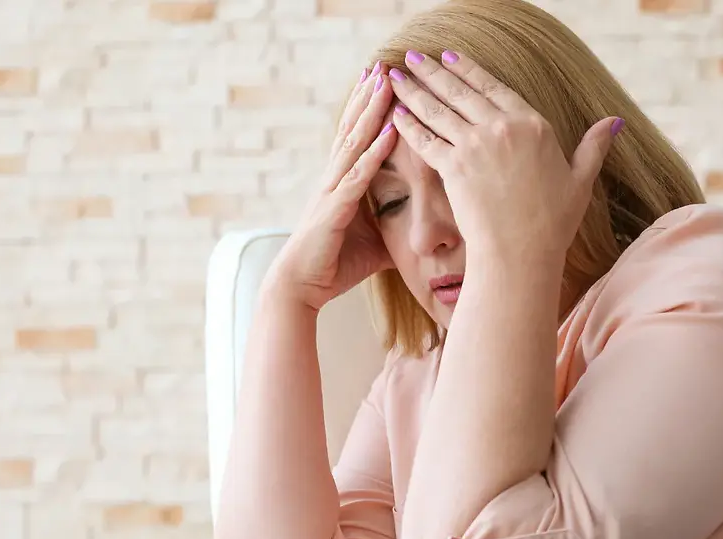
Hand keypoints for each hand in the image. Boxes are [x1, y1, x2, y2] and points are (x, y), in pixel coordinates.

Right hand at [269, 64, 397, 310]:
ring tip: (385, 83)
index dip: (368, 111)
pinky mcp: (334, 209)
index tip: (383, 84)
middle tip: (385, 67)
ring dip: (372, 112)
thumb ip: (393, 231)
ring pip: (354, 142)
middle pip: (353, 129)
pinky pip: (358, 175)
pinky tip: (391, 132)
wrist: (301, 286)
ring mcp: (332, 191)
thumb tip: (421, 236)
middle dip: (369, 98)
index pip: (356, 139)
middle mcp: (335, 179)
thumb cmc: (334, 265)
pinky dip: (375, 152)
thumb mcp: (374, 245)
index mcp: (342, 184)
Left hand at [387, 50, 623, 267]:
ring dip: (413, 89)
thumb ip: (593, 147)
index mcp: (533, 124)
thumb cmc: (553, 223)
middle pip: (459, 91)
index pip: (493, 87)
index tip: (450, 57)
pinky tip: (395, 112)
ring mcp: (475, 146)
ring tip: (394, 75)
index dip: (468, 70)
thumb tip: (614, 123)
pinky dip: (407, 124)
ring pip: (437, 109)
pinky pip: (425, 139)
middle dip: (432, 71)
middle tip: (412, 57)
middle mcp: (502, 127)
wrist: (523, 253)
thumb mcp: (581, 180)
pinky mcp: (453, 168)